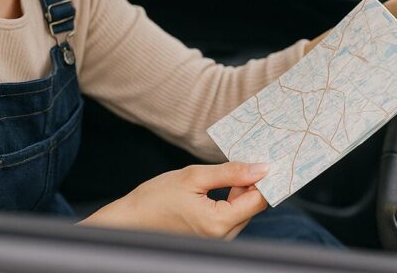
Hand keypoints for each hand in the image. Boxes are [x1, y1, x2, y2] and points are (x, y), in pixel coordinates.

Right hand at [79, 162, 268, 239]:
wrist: (130, 220)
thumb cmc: (155, 198)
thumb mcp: (194, 176)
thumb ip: (230, 172)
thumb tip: (261, 168)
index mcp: (219, 223)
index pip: (258, 200)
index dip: (265, 178)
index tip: (266, 157)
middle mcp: (221, 237)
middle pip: (252, 207)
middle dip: (252, 183)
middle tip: (250, 156)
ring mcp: (216, 240)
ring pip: (242, 212)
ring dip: (241, 190)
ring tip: (232, 169)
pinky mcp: (210, 237)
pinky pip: (231, 217)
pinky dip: (231, 199)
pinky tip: (223, 183)